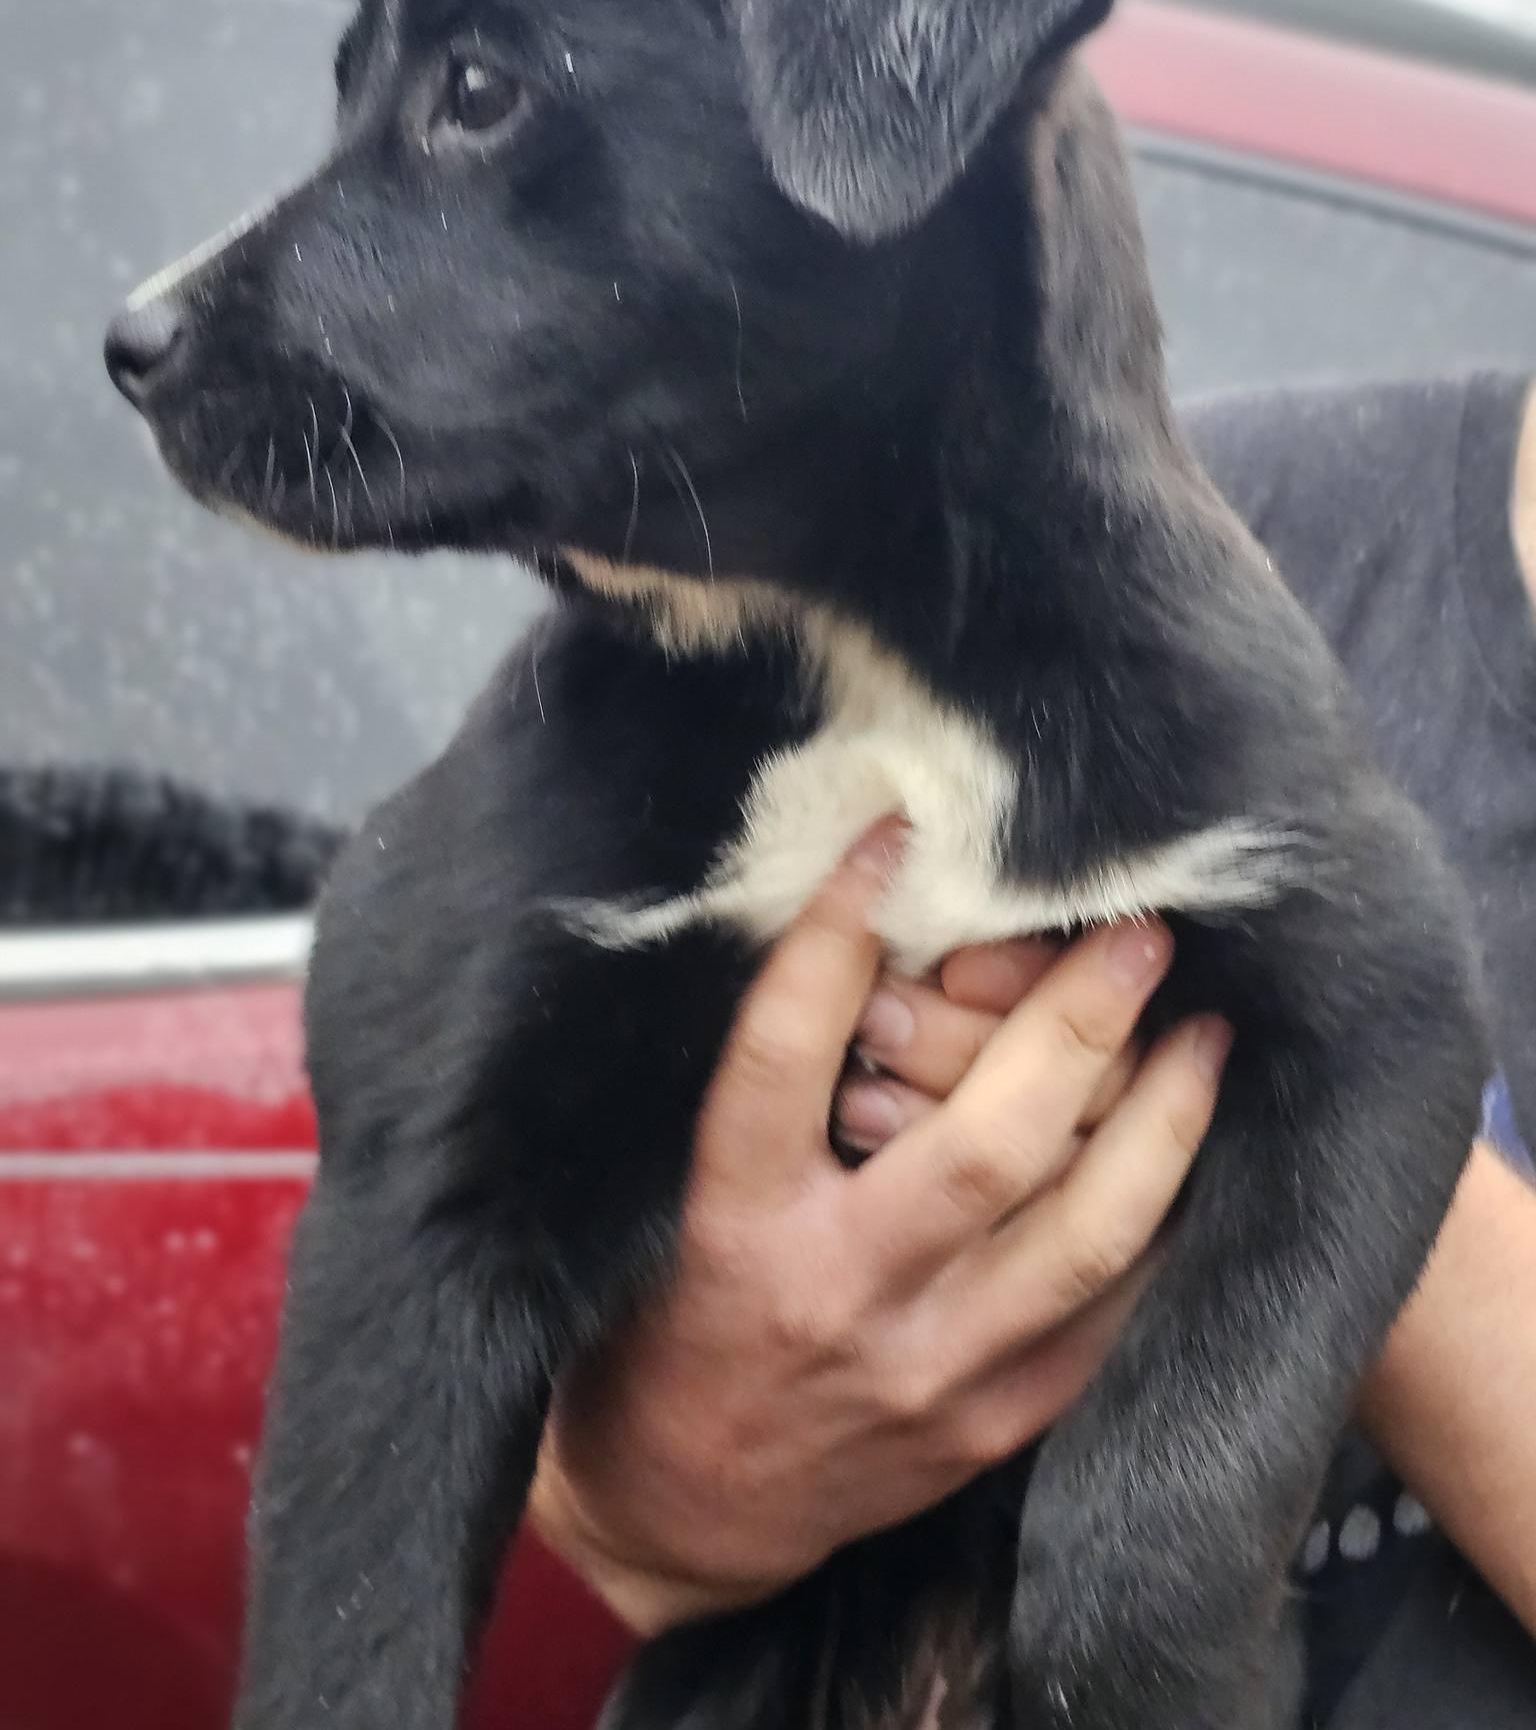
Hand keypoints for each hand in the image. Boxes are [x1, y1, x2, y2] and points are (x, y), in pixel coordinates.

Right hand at [529, 821, 1229, 1633]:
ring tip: (1206, 1035)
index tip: (891, 835)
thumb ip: (752, 1094)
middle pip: (988, 1143)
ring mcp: (929, 1370)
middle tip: (1137, 931)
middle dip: (1078, 1020)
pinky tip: (1192, 1159)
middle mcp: (839, 1292)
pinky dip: (1158, 1228)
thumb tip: (857, 940)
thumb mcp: (665, 1195)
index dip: (840, 930)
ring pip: (1081, 1235)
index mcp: (735, 1220)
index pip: (787, 1049)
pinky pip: (1105, 1322)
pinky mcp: (987, 1427)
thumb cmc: (662, 1324)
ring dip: (1161, 1122)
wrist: (675, 1512)